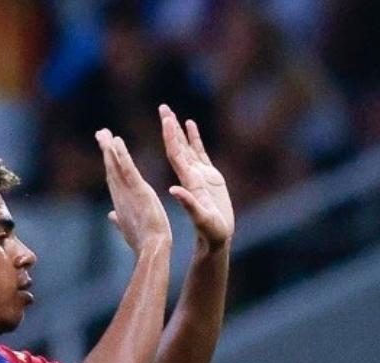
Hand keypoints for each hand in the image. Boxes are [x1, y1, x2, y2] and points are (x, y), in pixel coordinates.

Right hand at [98, 127, 171, 253]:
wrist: (151, 249)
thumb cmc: (142, 242)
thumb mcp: (128, 228)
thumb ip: (119, 220)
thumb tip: (111, 216)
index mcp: (121, 201)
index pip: (113, 178)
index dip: (109, 163)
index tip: (105, 149)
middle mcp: (121, 195)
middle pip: (111, 168)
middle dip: (105, 150)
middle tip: (100, 133)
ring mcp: (128, 192)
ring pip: (115, 166)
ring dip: (109, 149)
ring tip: (104, 132)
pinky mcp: (139, 191)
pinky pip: (128, 169)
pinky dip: (122, 155)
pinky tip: (116, 141)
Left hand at [159, 105, 233, 248]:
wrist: (216, 238)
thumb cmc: (210, 231)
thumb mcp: (201, 218)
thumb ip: (189, 204)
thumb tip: (174, 190)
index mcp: (188, 182)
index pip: (176, 155)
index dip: (171, 137)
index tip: (166, 120)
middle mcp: (190, 175)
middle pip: (178, 146)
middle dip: (171, 127)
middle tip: (163, 107)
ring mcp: (199, 174)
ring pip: (187, 147)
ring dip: (179, 130)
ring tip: (171, 112)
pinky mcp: (210, 176)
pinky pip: (200, 152)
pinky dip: (195, 138)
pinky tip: (190, 124)